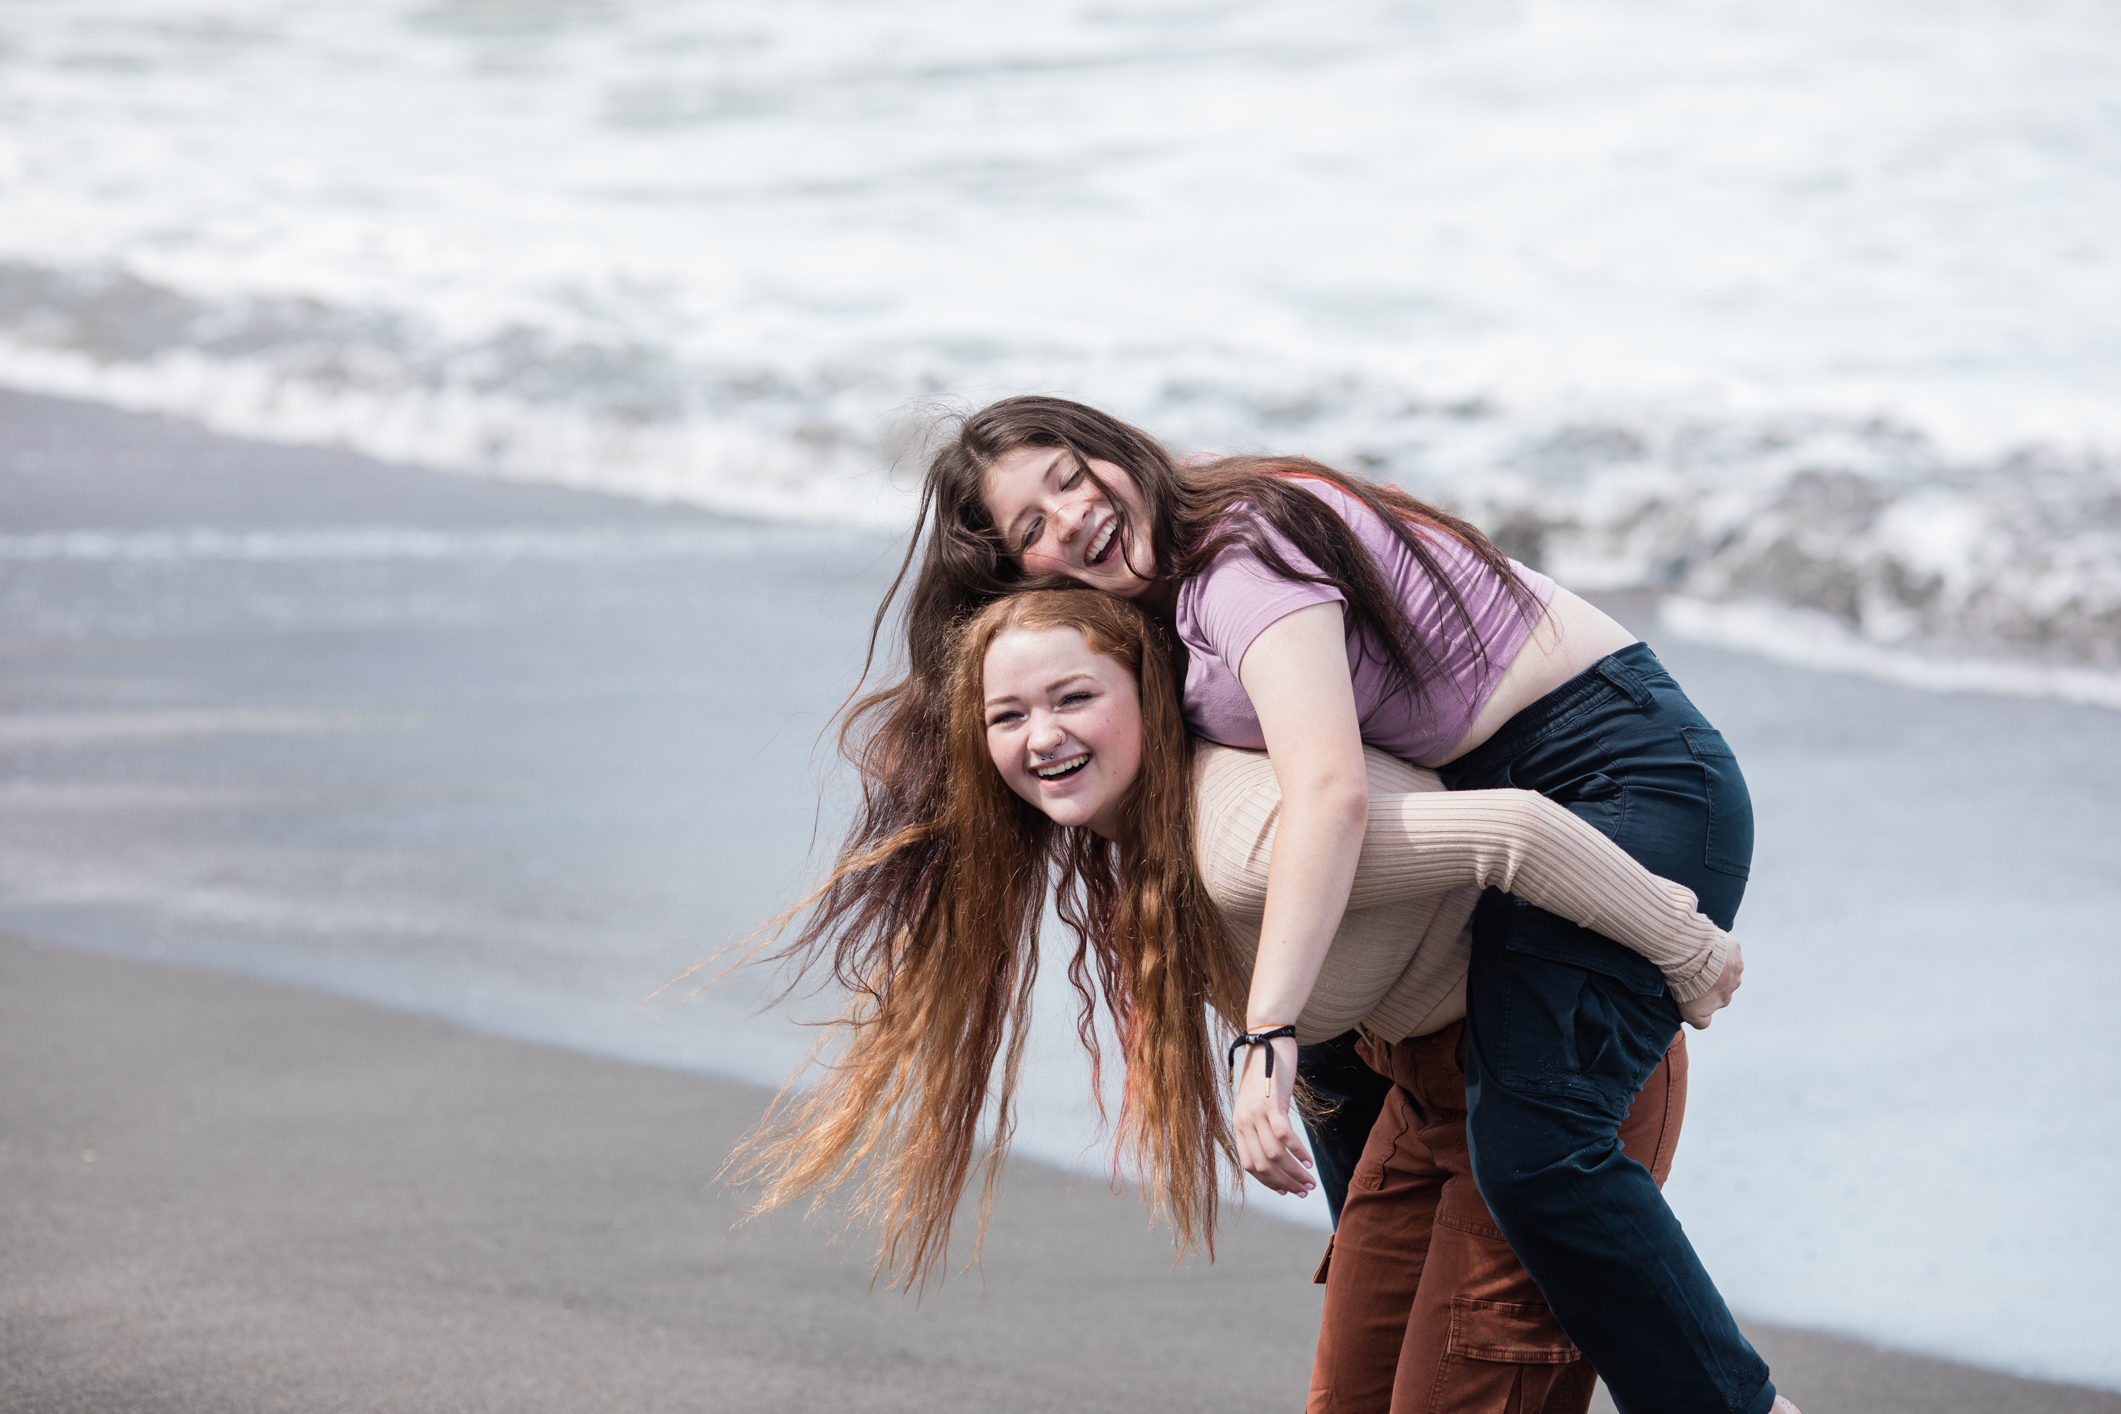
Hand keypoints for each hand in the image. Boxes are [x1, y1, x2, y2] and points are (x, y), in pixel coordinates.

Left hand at [1230, 1034, 1313, 1195]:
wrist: (1266, 1038)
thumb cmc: (1266, 1070)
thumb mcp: (1258, 1100)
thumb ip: (1261, 1121)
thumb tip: (1275, 1143)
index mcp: (1239, 1124)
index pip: (1249, 1164)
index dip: (1267, 1182)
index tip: (1285, 1191)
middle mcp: (1243, 1121)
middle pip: (1262, 1165)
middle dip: (1284, 1183)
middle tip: (1303, 1191)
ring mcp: (1256, 1112)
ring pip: (1274, 1155)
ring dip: (1294, 1173)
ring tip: (1310, 1182)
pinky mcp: (1271, 1102)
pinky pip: (1284, 1136)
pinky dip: (1298, 1152)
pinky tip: (1309, 1160)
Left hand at [1679, 938, 1743, 1029]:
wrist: (1692, 958)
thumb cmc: (1688, 984)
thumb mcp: (1691, 1013)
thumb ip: (1701, 1021)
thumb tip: (1704, 1023)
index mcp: (1723, 1000)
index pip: (1716, 1000)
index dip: (1704, 993)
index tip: (1692, 987)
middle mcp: (1734, 984)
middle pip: (1723, 981)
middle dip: (1711, 977)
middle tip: (1692, 970)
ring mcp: (1735, 965)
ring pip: (1726, 964)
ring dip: (1715, 961)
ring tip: (1696, 956)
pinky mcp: (1734, 948)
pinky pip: (1727, 946)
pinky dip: (1718, 945)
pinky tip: (1705, 945)